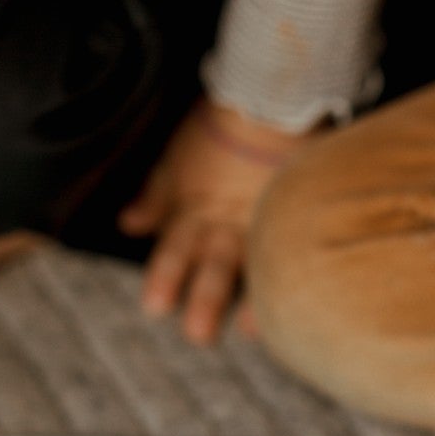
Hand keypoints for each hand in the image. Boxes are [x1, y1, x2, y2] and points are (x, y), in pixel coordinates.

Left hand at [119, 99, 309, 344]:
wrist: (270, 99)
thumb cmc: (218, 125)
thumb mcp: (176, 160)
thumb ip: (156, 196)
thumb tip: (129, 226)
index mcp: (197, 207)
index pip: (176, 249)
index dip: (165, 277)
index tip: (155, 307)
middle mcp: (230, 220)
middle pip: (215, 266)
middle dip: (205, 301)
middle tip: (198, 336)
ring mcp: (267, 219)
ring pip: (257, 263)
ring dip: (252, 300)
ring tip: (250, 332)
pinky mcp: (299, 211)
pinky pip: (296, 246)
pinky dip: (296, 271)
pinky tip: (305, 298)